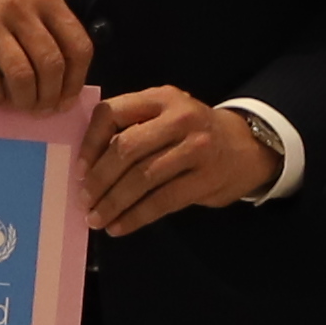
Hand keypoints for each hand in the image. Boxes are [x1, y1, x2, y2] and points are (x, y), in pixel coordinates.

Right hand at [0, 0, 94, 112]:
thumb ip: (47, 20)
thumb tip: (64, 73)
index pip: (77, 45)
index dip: (76, 80)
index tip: (67, 98)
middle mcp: (20, 5)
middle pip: (50, 65)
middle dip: (50, 96)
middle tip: (42, 108)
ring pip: (21, 75)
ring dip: (24, 100)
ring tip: (21, 104)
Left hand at [82, 86, 280, 234]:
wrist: (247, 147)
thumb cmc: (193, 134)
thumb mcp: (166, 115)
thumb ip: (134, 128)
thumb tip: (88, 168)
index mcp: (161, 98)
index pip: (112, 113)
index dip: (90, 143)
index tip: (78, 170)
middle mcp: (179, 118)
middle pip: (126, 149)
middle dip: (99, 179)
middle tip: (84, 201)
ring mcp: (196, 148)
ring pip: (142, 178)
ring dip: (113, 203)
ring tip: (97, 218)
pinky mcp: (206, 178)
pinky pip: (162, 201)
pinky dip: (136, 217)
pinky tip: (120, 227)